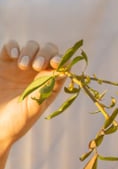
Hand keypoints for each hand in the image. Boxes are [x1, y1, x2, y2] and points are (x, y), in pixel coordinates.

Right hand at [0, 40, 62, 163]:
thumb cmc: (16, 121)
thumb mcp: (34, 106)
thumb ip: (46, 88)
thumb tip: (62, 70)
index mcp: (50, 85)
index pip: (62, 66)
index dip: (62, 61)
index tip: (55, 63)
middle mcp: (38, 74)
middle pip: (48, 52)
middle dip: (45, 53)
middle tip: (36, 66)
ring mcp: (21, 68)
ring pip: (31, 47)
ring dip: (29, 51)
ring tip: (22, 67)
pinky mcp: (4, 64)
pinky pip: (11, 47)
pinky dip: (13, 46)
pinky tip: (12, 55)